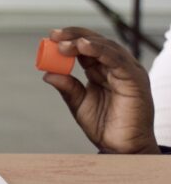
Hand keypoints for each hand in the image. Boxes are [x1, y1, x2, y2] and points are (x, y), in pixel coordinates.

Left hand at [41, 27, 159, 153]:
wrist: (120, 148)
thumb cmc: (104, 126)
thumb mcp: (78, 103)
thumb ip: (66, 87)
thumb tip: (47, 74)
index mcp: (102, 71)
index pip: (86, 48)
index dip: (69, 40)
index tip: (51, 37)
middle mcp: (116, 68)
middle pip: (96, 43)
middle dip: (75, 36)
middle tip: (55, 35)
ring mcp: (127, 72)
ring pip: (107, 48)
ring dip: (86, 42)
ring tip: (68, 42)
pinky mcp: (135, 80)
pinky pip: (118, 61)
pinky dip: (102, 51)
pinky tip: (85, 47)